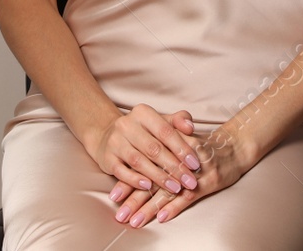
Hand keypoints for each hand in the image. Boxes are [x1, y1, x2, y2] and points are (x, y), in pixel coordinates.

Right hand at [85, 105, 201, 200]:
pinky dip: (135, 180)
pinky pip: (121, 172)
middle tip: (190, 182)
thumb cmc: (143, 131)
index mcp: (143, 113)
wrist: (108, 136)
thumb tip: (190, 127)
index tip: (196, 165)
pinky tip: (149, 187)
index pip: (166, 131)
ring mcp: (115, 142)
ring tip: (176, 188)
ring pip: (139, 161)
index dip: (182, 148)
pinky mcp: (107, 158)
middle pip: (154, 149)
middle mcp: (127, 125)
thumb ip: (178, 121)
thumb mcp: (160, 121)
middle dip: (174, 167)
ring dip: (159, 177)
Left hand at [109, 121, 252, 227]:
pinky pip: (190, 195)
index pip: (144, 165)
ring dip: (150, 207)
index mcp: (170, 146)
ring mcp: (196, 169)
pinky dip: (175, 206)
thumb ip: (160, 148)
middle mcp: (181, 157)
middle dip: (135, 198)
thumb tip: (134, 163)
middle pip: (153, 179)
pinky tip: (162, 218)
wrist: (236, 145)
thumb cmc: (205, 147)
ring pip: (169, 189)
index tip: (114, 195)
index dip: (129, 179)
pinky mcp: (210, 180)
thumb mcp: (182, 140)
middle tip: (119, 214)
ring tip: (135, 221)